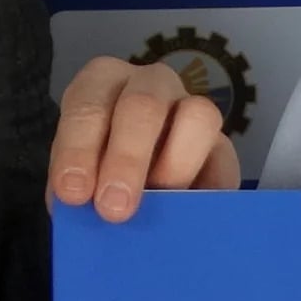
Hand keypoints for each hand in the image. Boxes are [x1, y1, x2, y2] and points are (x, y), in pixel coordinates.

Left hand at [48, 56, 236, 219]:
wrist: (132, 191)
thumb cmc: (93, 175)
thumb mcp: (77, 177)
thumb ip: (78, 189)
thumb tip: (86, 213)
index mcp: (101, 84)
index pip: (88, 104)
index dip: (78, 148)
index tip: (73, 193)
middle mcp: (149, 85)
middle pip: (143, 104)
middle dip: (128, 158)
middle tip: (114, 208)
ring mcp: (192, 109)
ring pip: (198, 116)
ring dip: (176, 165)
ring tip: (160, 205)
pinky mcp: (222, 147)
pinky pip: (226, 160)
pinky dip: (210, 189)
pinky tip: (192, 216)